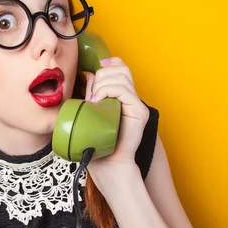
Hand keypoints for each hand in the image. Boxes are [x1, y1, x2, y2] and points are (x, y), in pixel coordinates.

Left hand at [84, 57, 149, 175]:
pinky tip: (98, 101)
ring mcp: (136, 104)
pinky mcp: (139, 112)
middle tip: (92, 94)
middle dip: (102, 74)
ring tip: (94, 100)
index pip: (121, 68)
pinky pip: (124, 90)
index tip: (97, 67)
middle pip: (121, 68)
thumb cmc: (98, 142)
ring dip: (102, 83)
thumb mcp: (91, 110)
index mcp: (120, 96)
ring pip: (121, 76)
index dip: (110, 63)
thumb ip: (93, 92)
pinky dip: (108, 91)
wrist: (107, 164)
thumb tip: (89, 74)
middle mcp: (131, 98)